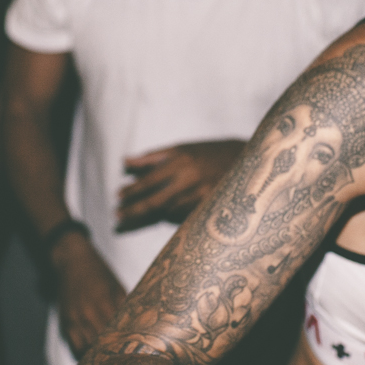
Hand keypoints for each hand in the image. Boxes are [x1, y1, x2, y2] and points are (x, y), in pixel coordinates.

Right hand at [51, 232, 126, 356]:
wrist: (73, 261)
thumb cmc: (98, 272)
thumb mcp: (117, 286)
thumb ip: (124, 306)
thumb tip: (135, 324)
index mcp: (104, 303)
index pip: (117, 332)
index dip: (125, 343)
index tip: (133, 350)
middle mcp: (88, 313)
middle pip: (102, 343)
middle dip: (112, 351)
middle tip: (122, 356)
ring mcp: (75, 318)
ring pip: (87, 348)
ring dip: (97, 354)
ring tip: (109, 358)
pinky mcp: (66, 321)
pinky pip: (74, 344)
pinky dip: (83, 352)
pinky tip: (92, 353)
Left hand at [117, 140, 243, 228]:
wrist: (247, 159)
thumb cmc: (208, 152)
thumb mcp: (181, 148)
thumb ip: (152, 157)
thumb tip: (125, 162)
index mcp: (180, 162)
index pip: (149, 181)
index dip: (132, 191)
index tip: (117, 197)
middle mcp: (189, 179)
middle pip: (155, 201)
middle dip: (134, 210)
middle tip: (118, 216)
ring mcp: (201, 195)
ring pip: (169, 211)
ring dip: (151, 214)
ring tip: (134, 215)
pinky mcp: (211, 208)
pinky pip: (185, 217)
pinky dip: (171, 216)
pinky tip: (162, 215)